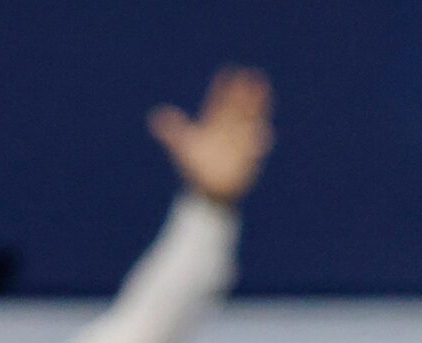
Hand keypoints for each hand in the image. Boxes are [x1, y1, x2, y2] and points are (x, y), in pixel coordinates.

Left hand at [148, 68, 271, 205]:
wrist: (207, 191)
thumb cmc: (194, 168)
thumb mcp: (182, 148)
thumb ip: (172, 131)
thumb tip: (155, 116)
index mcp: (211, 123)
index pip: (218, 101)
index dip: (223, 87)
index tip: (228, 72)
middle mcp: (227, 129)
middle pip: (237, 106)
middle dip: (245, 92)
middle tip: (252, 74)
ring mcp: (239, 142)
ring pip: (249, 120)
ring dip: (258, 108)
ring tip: (265, 94)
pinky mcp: (247, 157)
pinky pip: (255, 147)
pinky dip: (260, 140)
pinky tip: (265, 133)